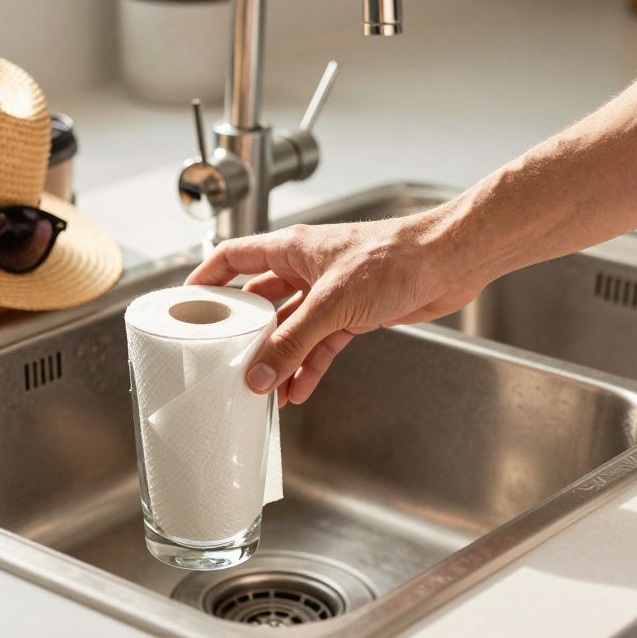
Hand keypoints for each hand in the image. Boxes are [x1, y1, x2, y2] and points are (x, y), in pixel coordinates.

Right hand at [185, 214, 481, 405]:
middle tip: (227, 358)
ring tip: (263, 388)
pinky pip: (321, 344)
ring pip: (292, 328)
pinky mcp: (354, 313)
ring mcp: (330, 292)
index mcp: (291, 248)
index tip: (189, 302)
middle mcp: (306, 268)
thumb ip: (292, 343)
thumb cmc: (394, 257)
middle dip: (246, 333)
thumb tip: (259, 373)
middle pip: (261, 300)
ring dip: (279, 358)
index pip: (234, 257)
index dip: (208, 278)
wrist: (448, 263)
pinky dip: (309, 365)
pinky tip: (299, 389)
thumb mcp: (331, 304)